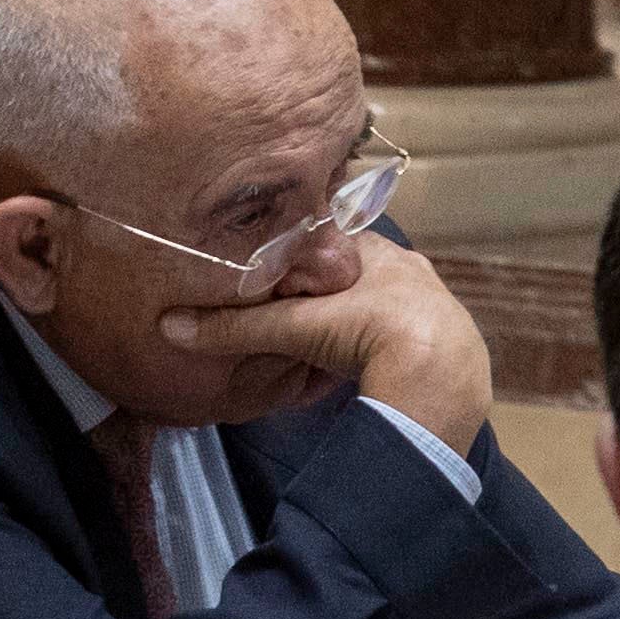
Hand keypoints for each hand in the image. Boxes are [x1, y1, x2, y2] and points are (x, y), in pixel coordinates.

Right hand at [161, 233, 489, 442]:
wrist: (439, 374)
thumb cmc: (368, 331)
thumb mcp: (293, 327)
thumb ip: (235, 327)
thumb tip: (171, 326)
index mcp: (376, 250)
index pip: (329, 244)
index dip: (301, 260)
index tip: (277, 276)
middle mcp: (409, 269)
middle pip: (356, 274)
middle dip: (328, 291)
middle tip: (297, 311)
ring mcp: (434, 304)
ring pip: (384, 303)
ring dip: (359, 318)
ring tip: (328, 338)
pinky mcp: (448, 340)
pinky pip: (406, 334)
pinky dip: (385, 343)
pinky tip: (367, 358)